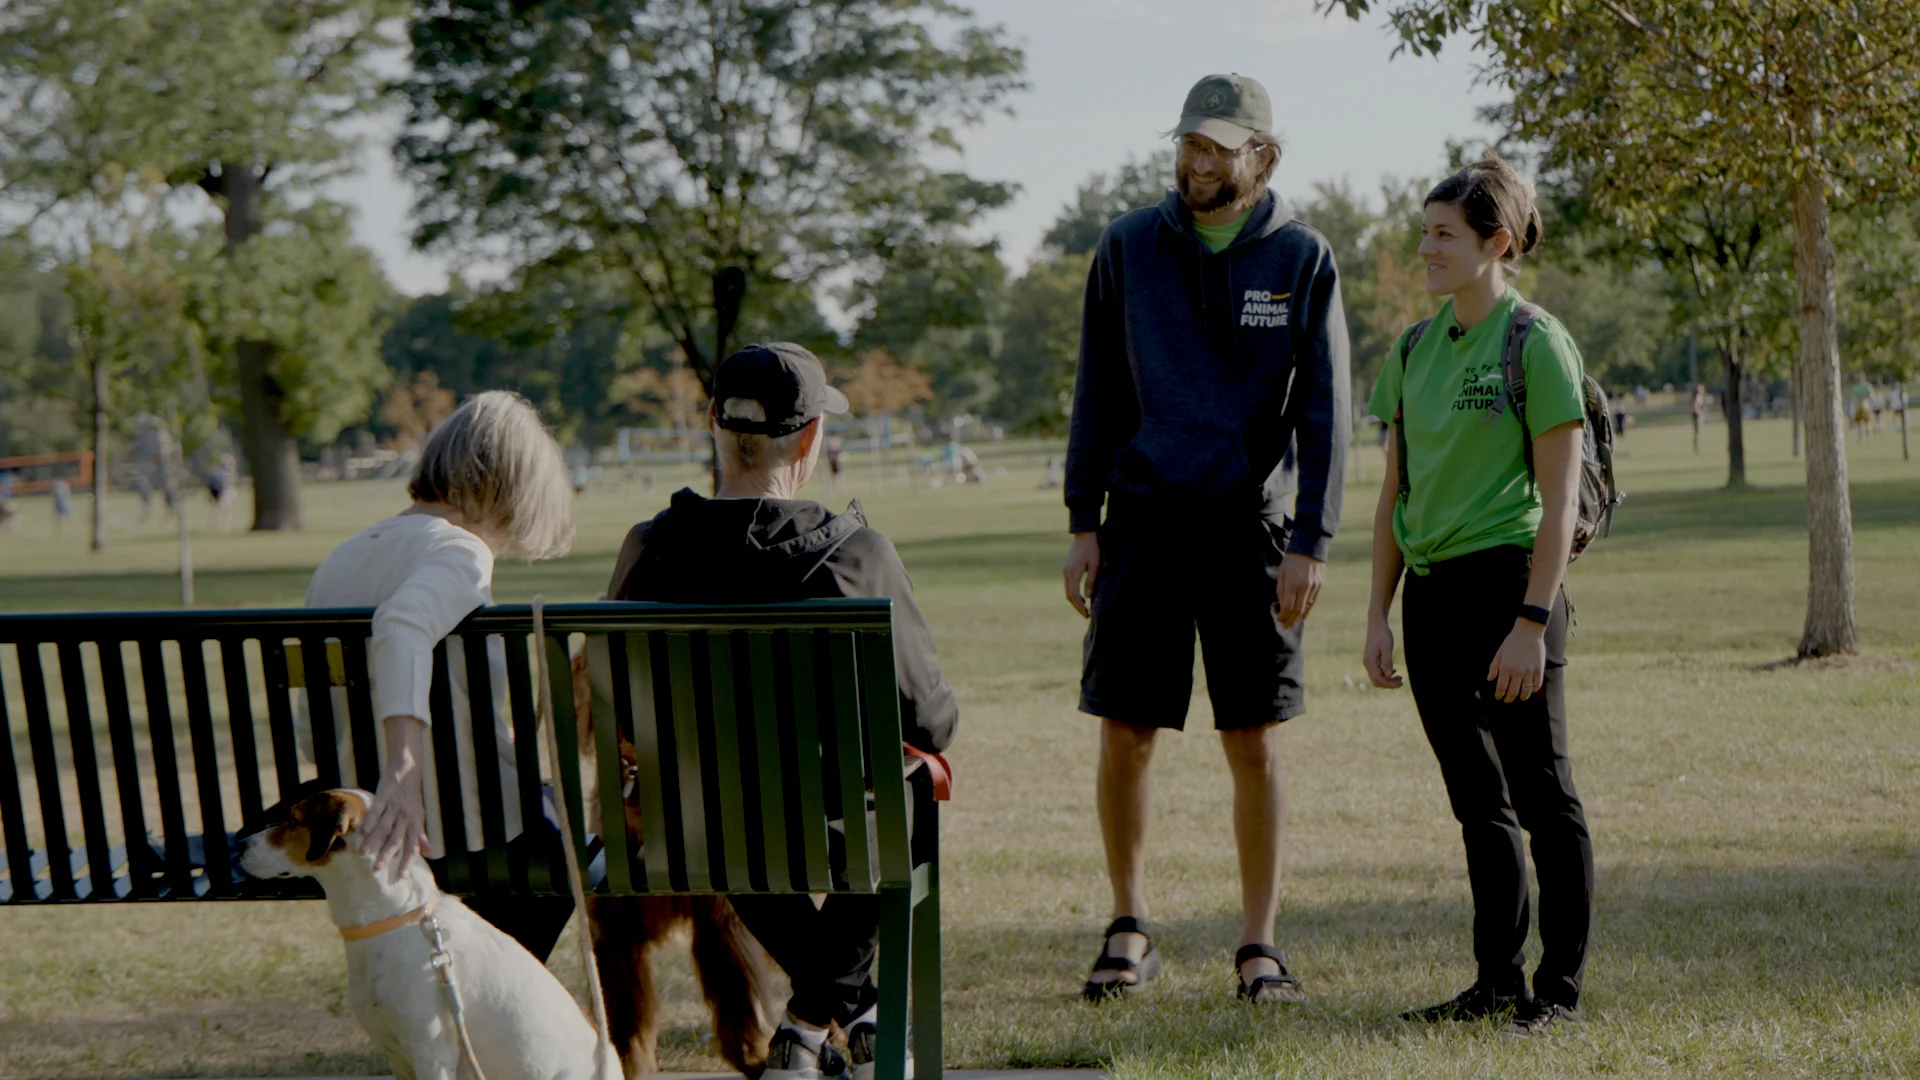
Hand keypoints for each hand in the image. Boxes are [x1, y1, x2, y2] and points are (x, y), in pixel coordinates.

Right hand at [357, 716, 431, 876]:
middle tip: (376, 870)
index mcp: (416, 824)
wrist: (408, 770)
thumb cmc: (412, 799)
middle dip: (386, 855)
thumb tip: (432, 854)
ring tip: (363, 854)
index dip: (407, 861)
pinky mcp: (385, 795)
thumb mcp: (419, 818)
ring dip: (373, 841)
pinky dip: (369, 821)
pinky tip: (361, 832)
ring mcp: (395, 806)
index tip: (400, 877)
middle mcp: (406, 817)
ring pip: (383, 827)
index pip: (413, 846)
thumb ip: (421, 837)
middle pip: (396, 839)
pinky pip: (376, 810)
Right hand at [1063, 532, 1100, 617]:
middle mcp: (1066, 573)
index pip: (1074, 595)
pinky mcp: (1067, 568)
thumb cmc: (1092, 548)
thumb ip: (1091, 581)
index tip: (1087, 615)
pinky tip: (1081, 596)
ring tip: (1085, 608)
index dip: (1080, 607)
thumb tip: (1087, 598)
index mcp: (1072, 573)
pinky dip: (1073, 593)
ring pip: (1067, 590)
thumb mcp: (1095, 565)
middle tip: (1086, 615)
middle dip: (1077, 606)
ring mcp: (1065, 570)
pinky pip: (1068, 584)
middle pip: (1068, 595)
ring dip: (1075, 600)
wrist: (1084, 533)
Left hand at [1274, 552, 1323, 628]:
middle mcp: (1305, 587)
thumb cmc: (1291, 560)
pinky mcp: (1320, 585)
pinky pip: (1313, 601)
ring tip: (1292, 622)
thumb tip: (1282, 607)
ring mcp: (1314, 586)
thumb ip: (1281, 591)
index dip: (1283, 616)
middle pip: (1298, 611)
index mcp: (1293, 583)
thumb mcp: (1281, 574)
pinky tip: (1303, 614)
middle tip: (1285, 626)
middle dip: (1291, 621)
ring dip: (1299, 617)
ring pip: (1307, 608)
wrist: (1309, 547)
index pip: (1288, 607)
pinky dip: (1307, 609)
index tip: (1278, 619)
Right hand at [1363, 618, 1402, 688]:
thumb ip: (1387, 662)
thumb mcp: (1387, 647)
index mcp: (1369, 661)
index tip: (1401, 682)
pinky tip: (1394, 671)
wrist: (1376, 624)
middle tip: (1401, 682)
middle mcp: (1367, 663)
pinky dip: (1385, 674)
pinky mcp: (1372, 659)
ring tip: (1400, 678)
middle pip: (1376, 681)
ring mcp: (1368, 662)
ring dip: (1388, 680)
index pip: (1378, 679)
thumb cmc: (1382, 634)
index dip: (1389, 683)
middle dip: (1389, 684)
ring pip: (1377, 677)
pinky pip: (1377, 672)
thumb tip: (1389, 676)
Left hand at [1487, 621, 1547, 702]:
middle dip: (1509, 698)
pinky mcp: (1539, 669)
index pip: (1502, 687)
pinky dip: (1533, 689)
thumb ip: (1494, 667)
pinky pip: (1537, 684)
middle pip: (1513, 691)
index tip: (1499, 697)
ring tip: (1520, 698)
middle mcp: (1518, 671)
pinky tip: (1530, 690)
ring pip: (1526, 690)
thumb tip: (1489, 679)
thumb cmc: (1512, 642)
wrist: (1528, 632)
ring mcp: (1530, 671)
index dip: (1499, 694)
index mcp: (1506, 667)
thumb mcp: (1499, 653)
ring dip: (1522, 697)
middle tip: (1508, 700)